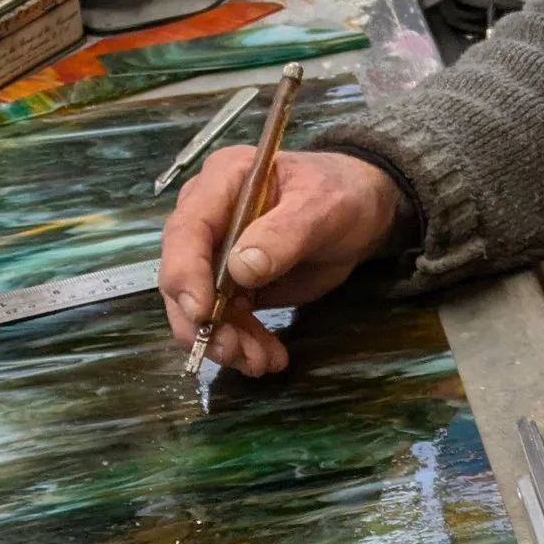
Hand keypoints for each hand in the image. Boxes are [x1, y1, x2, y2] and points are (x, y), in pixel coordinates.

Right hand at [159, 147, 402, 377]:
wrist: (361, 211)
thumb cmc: (341, 194)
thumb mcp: (322, 208)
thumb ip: (283, 234)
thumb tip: (240, 268)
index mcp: (222, 180)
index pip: (187, 229)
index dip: (185, 272)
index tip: (202, 312)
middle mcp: (208, 216)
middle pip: (181, 273)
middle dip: (202, 320)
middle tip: (232, 351)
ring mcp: (216, 252)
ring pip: (200, 306)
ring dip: (224, 340)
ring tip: (261, 362)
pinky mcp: (232, 283)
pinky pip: (225, 319)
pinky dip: (242, 342)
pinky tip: (268, 357)